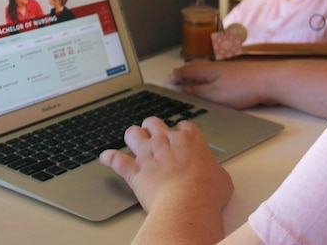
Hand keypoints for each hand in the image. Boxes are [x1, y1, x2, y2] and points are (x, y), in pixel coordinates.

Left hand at [99, 117, 232, 214]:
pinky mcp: (134, 172)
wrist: (187, 205)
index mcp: (190, 139)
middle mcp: (166, 142)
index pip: (183, 126)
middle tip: (154, 135)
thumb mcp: (222, 178)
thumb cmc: (207, 193)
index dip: (181, 131)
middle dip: (153, 127)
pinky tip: (105, 157)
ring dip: (133, 136)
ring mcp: (148, 155)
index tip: (181, 138)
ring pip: (133, 133)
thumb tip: (213, 175)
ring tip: (133, 140)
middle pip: (154, 122)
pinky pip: (116, 159)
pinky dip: (109, 158)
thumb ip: (213, 170)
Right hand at [169, 60, 275, 108]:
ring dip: (195, 75)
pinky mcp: (236, 77)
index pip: (185, 71)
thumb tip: (183, 89)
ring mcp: (226, 71)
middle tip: (174, 80)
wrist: (271, 81)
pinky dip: (207, 79)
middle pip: (194, 68)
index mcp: (207, 70)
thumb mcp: (215, 94)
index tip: (166, 82)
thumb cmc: (244, 87)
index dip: (175, 77)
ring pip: (205, 71)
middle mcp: (215, 67)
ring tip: (189, 82)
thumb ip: (198, 92)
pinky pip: (216, 76)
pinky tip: (211, 86)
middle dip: (183, 74)